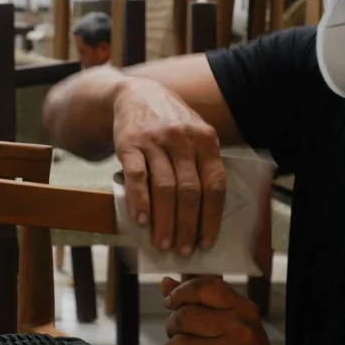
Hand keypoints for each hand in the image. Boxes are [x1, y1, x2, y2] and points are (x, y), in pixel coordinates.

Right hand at [112, 77, 225, 254]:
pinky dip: (139, 201)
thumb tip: (205, 215)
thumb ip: (201, 165)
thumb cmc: (170, 123)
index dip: (211, 217)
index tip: (207, 242)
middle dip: (187, 225)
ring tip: (162, 243)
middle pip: (190, 191)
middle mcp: (183, 139)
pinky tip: (140, 220)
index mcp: (206, 140)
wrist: (134, 94)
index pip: (214, 184)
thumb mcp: (194, 134)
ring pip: (165, 187)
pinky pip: (136, 176)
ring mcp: (155, 140)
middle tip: (182, 250)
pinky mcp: (129, 142)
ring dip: (164, 220)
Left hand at [160, 276, 293, 344]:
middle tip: (174, 334)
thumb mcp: (234, 320)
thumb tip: (166, 282)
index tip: (170, 302)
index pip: (205, 287)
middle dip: (171, 326)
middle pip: (184, 316)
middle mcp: (237, 327)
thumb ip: (200, 300)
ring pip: (179, 343)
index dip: (181, 292)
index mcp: (242, 309)